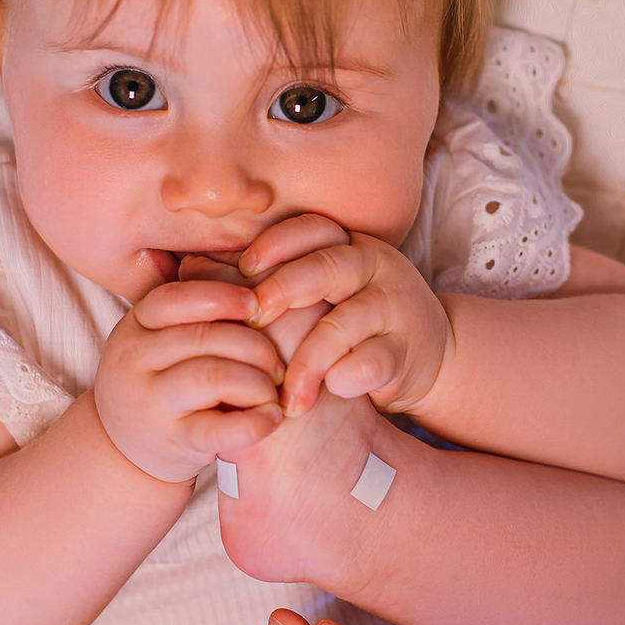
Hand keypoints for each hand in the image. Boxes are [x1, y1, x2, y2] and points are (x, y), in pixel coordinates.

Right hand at [93, 276, 284, 482]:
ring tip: (274, 390)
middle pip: (205, 336)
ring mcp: (148, 403)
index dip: (224, 297)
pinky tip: (273, 418)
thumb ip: (196, 317)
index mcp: (136, 325)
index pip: (178, 298)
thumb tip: (262, 280)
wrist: (124, 452)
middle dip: (255, 346)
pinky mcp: (171, 442)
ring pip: (214, 376)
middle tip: (279, 363)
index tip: (258, 304)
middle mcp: (133, 360)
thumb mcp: (161, 343)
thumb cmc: (161, 384)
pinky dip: (255, 422)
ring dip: (258, 382)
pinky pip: (219, 428)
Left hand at [239, 215, 451, 418]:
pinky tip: (329, 392)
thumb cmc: (355, 320)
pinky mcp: (407, 351)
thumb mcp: (326, 289)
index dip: (275, 244)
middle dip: (284, 289)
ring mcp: (394, 309)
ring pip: (346, 321)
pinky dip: (347, 377)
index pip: (311, 229)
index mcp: (349, 246)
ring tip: (285, 394)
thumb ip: (278, 277)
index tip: (242, 268)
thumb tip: (192, 268)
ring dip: (309, 359)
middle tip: (253, 319)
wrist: (432, 355)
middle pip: (327, 267)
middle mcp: (375, 268)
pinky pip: (374, 360)